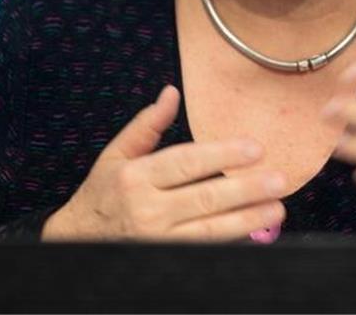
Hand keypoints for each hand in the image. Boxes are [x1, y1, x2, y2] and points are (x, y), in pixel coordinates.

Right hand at [42, 85, 286, 240]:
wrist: (76, 241)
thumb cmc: (101, 195)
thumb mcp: (115, 156)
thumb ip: (146, 125)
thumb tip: (171, 93)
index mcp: (136, 177)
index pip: (186, 162)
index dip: (222, 154)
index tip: (255, 148)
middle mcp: (147, 210)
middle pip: (204, 198)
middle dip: (245, 189)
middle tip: (278, 179)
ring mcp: (157, 240)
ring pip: (210, 231)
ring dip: (247, 220)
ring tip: (276, 208)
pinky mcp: (165, 261)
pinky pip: (204, 251)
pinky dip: (231, 242)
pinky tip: (255, 231)